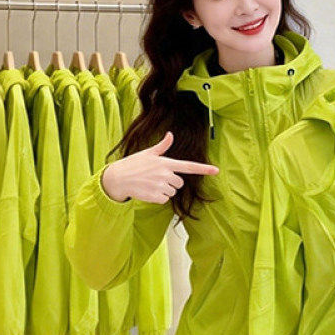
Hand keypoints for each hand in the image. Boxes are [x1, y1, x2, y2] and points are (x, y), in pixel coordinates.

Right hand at [101, 132, 218, 203]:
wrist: (118, 178)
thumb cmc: (133, 164)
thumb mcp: (148, 153)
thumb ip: (162, 146)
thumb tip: (170, 134)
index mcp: (166, 162)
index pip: (189, 166)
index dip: (204, 169)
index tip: (216, 171)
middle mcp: (165, 174)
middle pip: (179, 183)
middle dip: (171, 182)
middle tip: (156, 179)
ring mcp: (160, 185)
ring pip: (172, 192)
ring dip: (164, 190)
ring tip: (150, 184)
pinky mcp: (155, 196)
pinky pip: (164, 200)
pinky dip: (158, 198)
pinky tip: (148, 192)